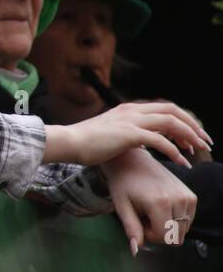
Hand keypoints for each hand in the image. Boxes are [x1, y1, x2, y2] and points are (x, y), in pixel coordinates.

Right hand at [45, 101, 212, 167]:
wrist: (67, 143)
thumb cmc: (84, 144)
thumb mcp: (109, 135)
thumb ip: (126, 135)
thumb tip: (137, 145)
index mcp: (129, 109)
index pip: (165, 108)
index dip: (183, 121)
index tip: (192, 138)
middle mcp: (132, 110)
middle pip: (173, 111)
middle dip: (193, 126)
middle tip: (205, 142)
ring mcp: (130, 120)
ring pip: (171, 121)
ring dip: (189, 136)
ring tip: (198, 151)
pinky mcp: (128, 134)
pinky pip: (160, 140)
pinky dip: (174, 151)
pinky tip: (181, 162)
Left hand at [101, 147, 196, 252]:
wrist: (131, 160)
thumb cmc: (122, 183)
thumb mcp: (121, 206)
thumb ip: (131, 229)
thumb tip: (136, 250)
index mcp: (160, 203)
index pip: (165, 238)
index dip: (150, 235)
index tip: (138, 221)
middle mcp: (179, 199)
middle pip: (176, 237)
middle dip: (159, 232)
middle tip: (144, 215)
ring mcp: (188, 197)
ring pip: (182, 230)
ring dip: (166, 225)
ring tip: (151, 209)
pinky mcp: (191, 195)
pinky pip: (187, 220)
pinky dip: (174, 218)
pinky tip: (160, 206)